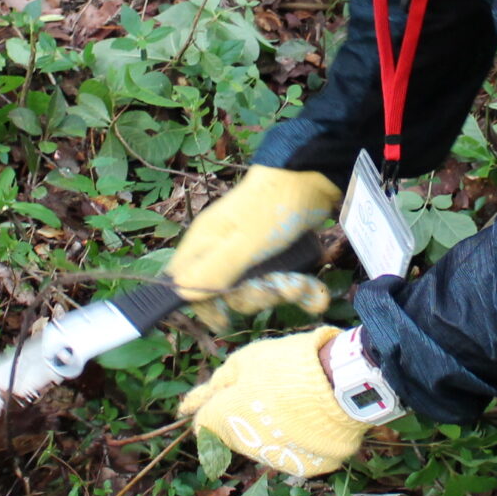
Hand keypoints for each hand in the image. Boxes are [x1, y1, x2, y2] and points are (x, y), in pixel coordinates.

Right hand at [170, 166, 339, 326]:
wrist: (314, 177)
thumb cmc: (272, 208)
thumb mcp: (242, 243)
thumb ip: (213, 272)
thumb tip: (182, 295)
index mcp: (206, 243)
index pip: (187, 283)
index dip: (204, 304)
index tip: (225, 318)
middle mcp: (224, 249)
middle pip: (230, 293)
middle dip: (256, 296)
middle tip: (275, 286)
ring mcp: (253, 252)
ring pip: (260, 288)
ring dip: (284, 292)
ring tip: (303, 284)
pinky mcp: (278, 253)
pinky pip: (284, 281)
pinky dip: (302, 291)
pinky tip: (315, 295)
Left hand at [177, 328, 365, 478]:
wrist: (340, 387)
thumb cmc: (289, 367)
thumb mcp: (247, 360)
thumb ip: (218, 383)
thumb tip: (192, 404)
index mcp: (227, 419)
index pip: (204, 422)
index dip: (206, 408)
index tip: (208, 400)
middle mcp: (246, 447)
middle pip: (233, 435)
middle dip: (239, 418)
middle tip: (261, 393)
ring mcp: (276, 459)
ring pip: (261, 446)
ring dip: (266, 429)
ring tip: (290, 404)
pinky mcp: (303, 468)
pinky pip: (290, 453)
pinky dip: (292, 440)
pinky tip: (307, 421)